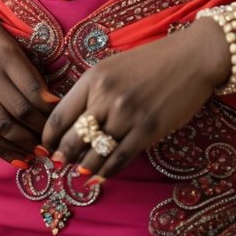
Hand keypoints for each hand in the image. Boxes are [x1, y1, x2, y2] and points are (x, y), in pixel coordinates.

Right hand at [0, 0, 56, 164]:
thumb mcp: (13, 47)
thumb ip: (30, 75)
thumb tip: (52, 106)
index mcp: (5, 55)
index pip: (33, 91)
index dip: (49, 112)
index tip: (60, 123)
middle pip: (18, 112)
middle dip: (38, 132)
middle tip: (52, 143)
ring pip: (0, 127)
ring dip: (22, 145)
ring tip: (37, 153)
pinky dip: (1, 150)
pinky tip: (17, 158)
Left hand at [41, 17, 229, 180]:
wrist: (190, 58)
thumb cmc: (150, 62)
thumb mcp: (113, 67)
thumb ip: (92, 91)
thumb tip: (71, 124)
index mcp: (94, 78)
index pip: (59, 115)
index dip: (48, 138)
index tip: (45, 148)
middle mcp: (107, 97)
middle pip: (73, 139)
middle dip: (63, 157)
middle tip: (59, 165)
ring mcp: (128, 115)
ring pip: (95, 154)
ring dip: (83, 167)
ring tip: (79, 172)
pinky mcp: (148, 130)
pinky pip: (119, 159)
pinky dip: (105, 172)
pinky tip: (98, 177)